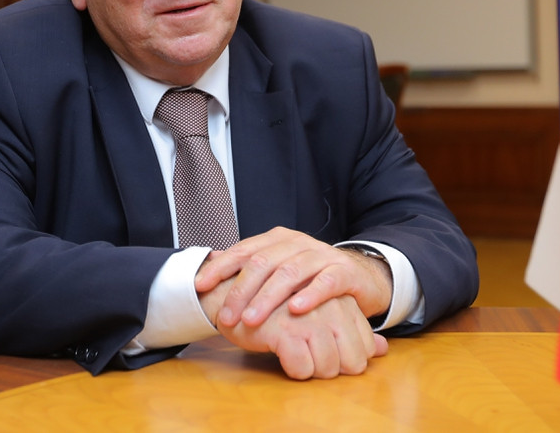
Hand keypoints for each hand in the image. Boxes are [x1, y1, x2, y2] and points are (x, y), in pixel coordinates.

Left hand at [194, 227, 392, 327]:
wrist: (359, 276)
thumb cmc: (310, 278)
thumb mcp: (278, 270)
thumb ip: (248, 267)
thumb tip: (208, 264)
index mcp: (278, 240)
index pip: (244, 250)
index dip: (221, 267)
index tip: (200, 286)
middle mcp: (298, 243)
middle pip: (264, 262)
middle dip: (241, 290)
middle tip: (227, 316)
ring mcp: (322, 255)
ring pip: (291, 272)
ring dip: (268, 297)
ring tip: (252, 320)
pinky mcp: (344, 271)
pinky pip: (326, 281)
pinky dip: (310, 295)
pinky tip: (295, 310)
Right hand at [213, 293, 388, 379]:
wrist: (234, 294)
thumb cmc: (281, 308)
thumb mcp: (322, 315)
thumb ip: (353, 330)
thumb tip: (382, 349)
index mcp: (342, 301)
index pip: (364, 349)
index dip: (347, 362)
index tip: (327, 359)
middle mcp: (331, 306)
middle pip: (351, 362)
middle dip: (333, 371)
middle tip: (312, 364)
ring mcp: (309, 317)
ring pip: (328, 368)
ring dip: (312, 372)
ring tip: (294, 357)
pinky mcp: (285, 329)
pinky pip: (302, 368)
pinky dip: (293, 370)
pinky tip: (280, 354)